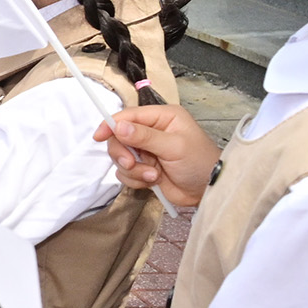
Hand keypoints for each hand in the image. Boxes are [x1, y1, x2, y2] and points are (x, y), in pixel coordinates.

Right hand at [97, 103, 219, 205]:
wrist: (209, 191)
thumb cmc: (199, 162)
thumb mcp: (174, 146)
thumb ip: (145, 136)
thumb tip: (119, 126)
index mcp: (162, 118)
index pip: (129, 116)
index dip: (111, 124)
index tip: (99, 136)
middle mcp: (152, 132)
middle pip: (119, 137)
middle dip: (123, 153)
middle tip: (131, 164)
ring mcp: (147, 152)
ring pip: (121, 157)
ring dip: (133, 170)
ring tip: (153, 176)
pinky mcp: (144, 169)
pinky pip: (126, 173)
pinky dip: (136, 179)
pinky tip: (153, 181)